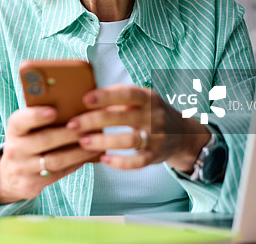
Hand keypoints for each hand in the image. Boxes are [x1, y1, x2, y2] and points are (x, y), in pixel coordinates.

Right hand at [0, 105, 100, 206]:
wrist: (10, 176)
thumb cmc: (26, 144)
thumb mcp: (26, 131)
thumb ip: (41, 120)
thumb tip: (75, 106)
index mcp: (14, 130)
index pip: (20, 120)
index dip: (36, 115)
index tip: (53, 111)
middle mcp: (15, 149)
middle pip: (44, 140)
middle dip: (69, 133)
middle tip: (89, 127)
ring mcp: (22, 168)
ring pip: (55, 160)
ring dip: (78, 151)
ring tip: (96, 144)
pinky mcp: (32, 184)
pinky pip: (59, 173)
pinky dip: (76, 164)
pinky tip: (89, 157)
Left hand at [66, 84, 209, 172]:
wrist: (183, 135)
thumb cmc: (149, 113)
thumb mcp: (141, 99)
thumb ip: (118, 96)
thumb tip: (82, 96)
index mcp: (148, 97)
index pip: (126, 93)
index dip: (105, 95)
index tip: (84, 99)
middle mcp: (154, 115)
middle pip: (122, 117)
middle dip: (94, 121)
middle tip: (72, 125)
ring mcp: (157, 137)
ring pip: (129, 140)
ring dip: (103, 141)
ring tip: (83, 142)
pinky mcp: (156, 156)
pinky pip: (138, 162)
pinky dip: (120, 162)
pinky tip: (103, 159)